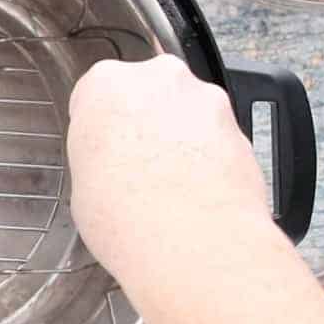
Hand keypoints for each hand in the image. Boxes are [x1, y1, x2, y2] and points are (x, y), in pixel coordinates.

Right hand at [66, 55, 269, 279]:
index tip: (102, 151)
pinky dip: (209, 160)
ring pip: (186, 114)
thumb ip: (98, 157)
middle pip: (149, 95)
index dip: (101, 130)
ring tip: (169, 189)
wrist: (191, 243)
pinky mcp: (240, 128)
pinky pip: (217, 139)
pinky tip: (197, 194)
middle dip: (146, 124)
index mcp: (106, 85)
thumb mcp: (83, 186)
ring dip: (180, 140)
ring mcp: (205, 100)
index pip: (97, 96)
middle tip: (135, 170)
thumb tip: (111, 169)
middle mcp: (158, 80)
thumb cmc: (129, 216)